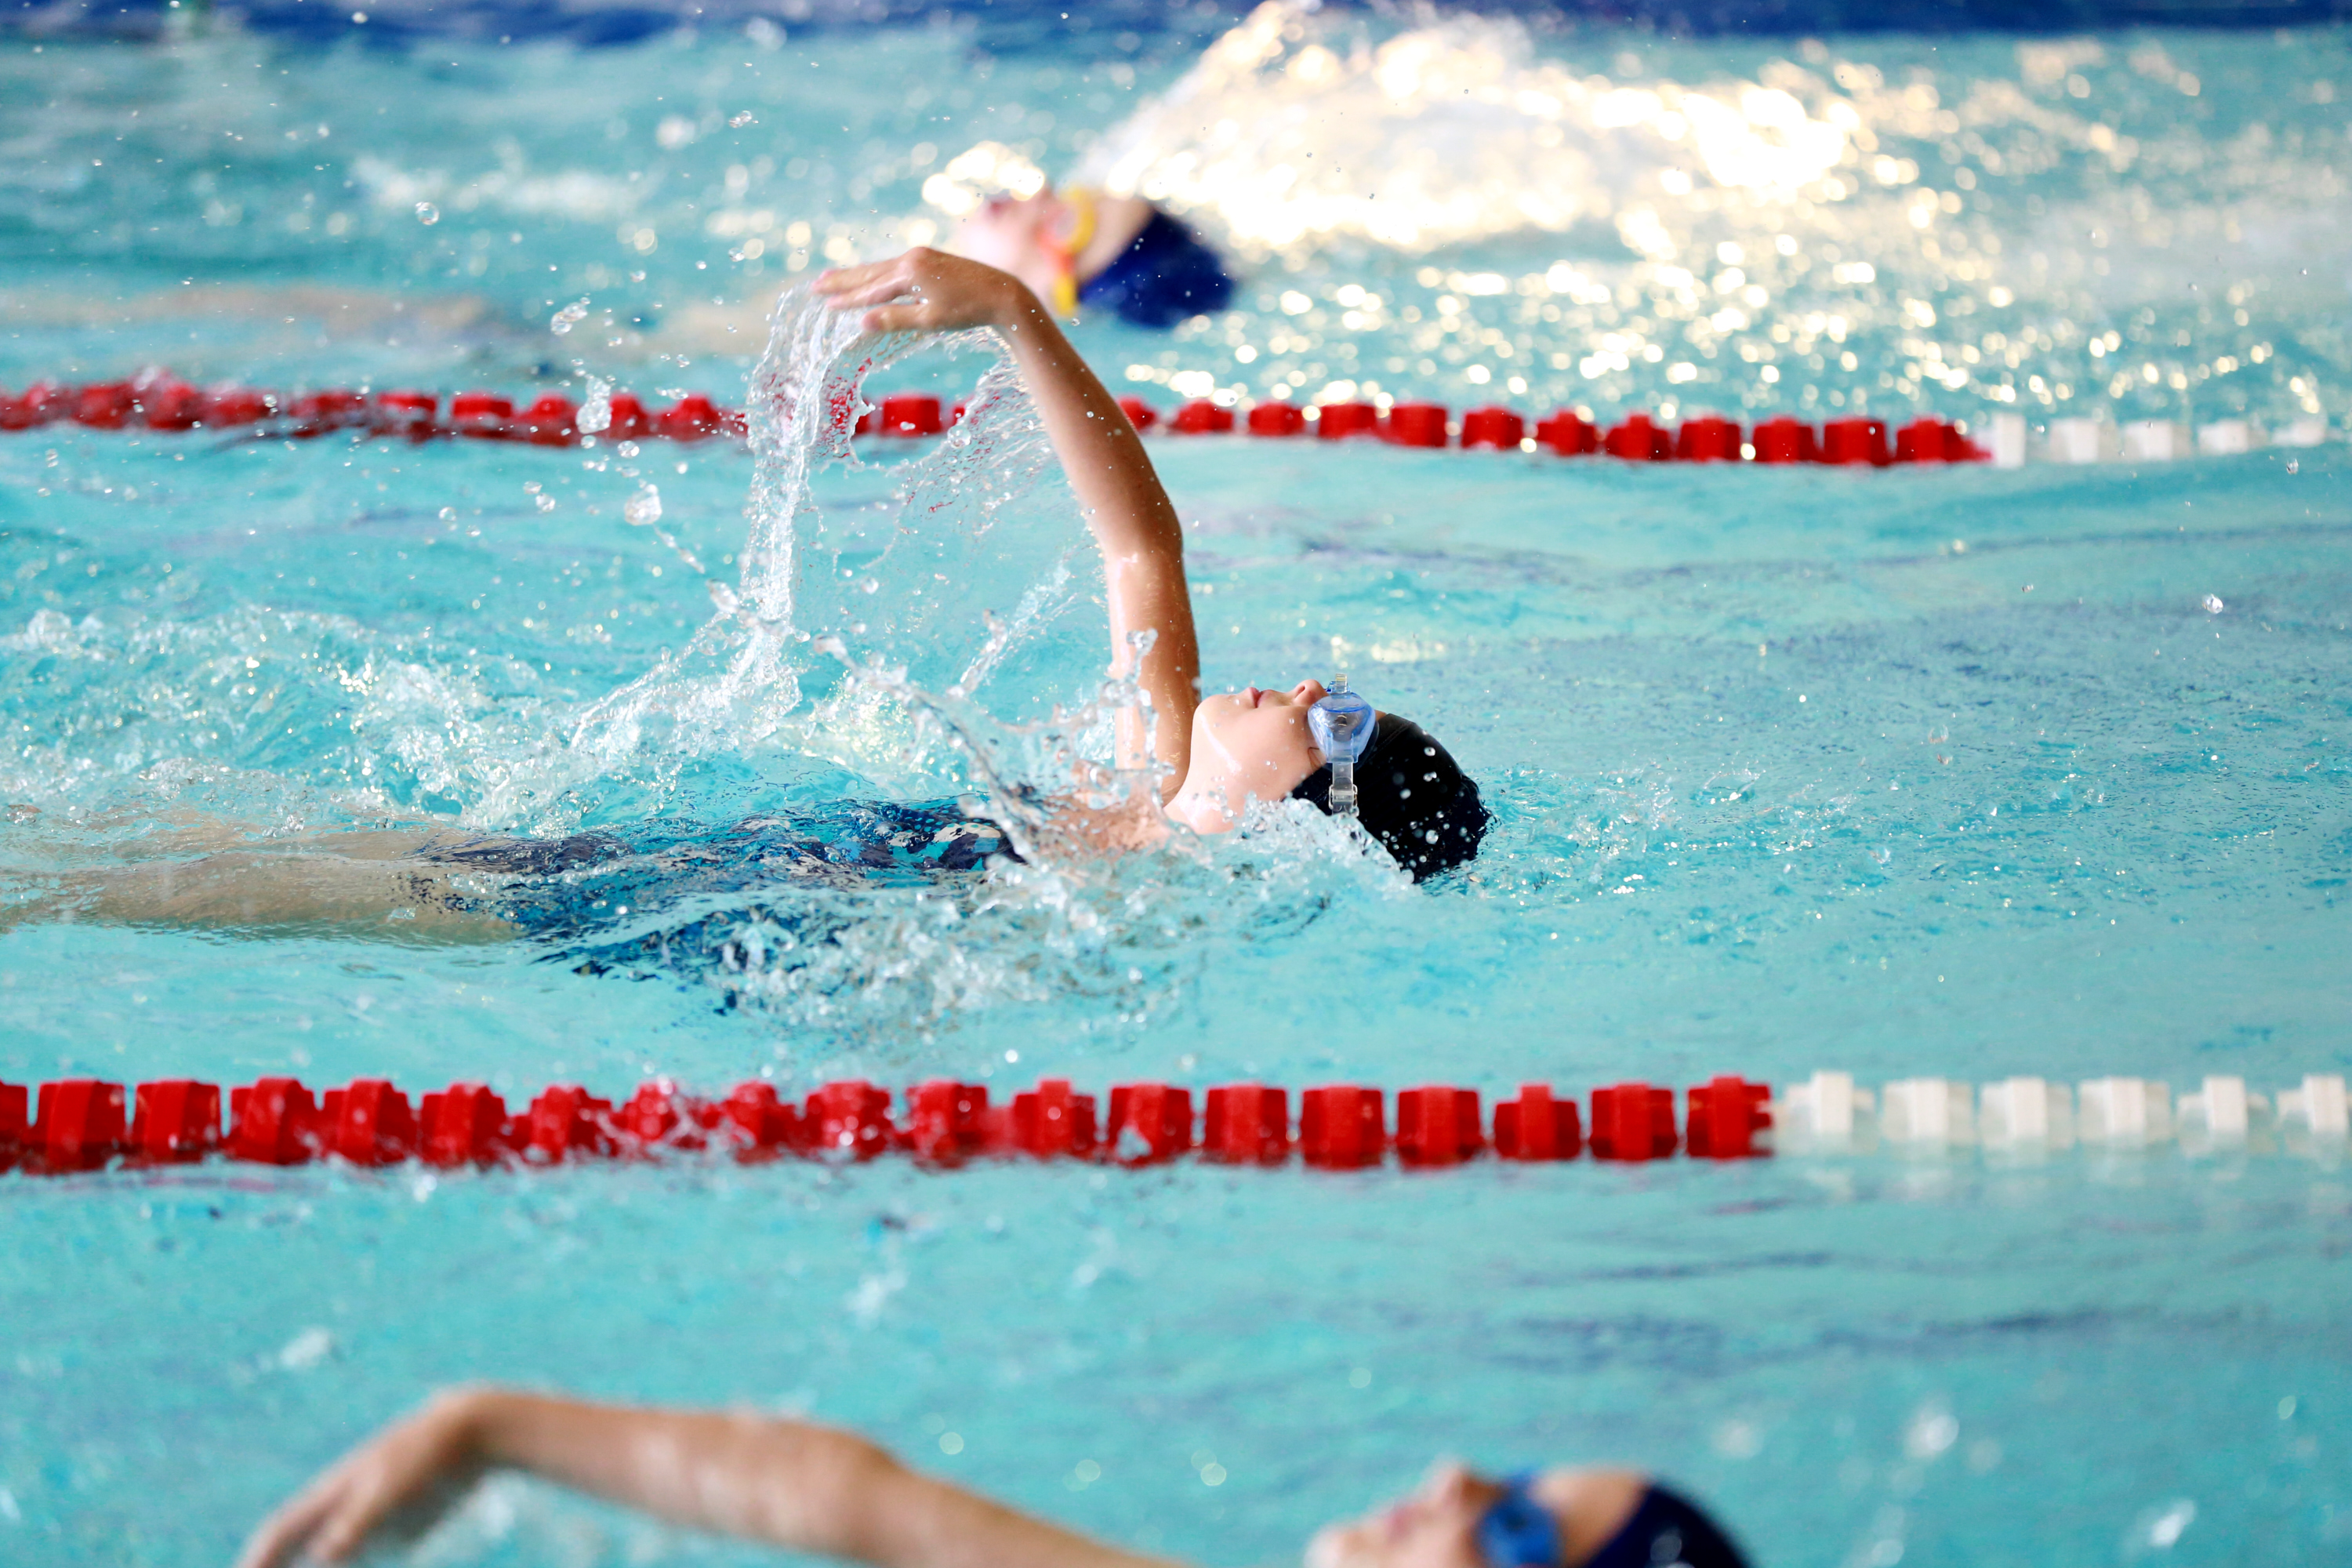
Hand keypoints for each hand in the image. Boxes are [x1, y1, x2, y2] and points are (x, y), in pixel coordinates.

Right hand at [236, 1389, 490, 1567]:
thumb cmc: (425, 1455)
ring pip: (323, 1552)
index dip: (257, 1557)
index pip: (280, 1530)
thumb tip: (321, 1556)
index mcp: (331, 1492)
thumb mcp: (391, 1489)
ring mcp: (365, 1516)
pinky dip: (344, 1567)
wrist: (467, 1433)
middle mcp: (341, 1506)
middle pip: (295, 1544)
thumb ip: (358, 1522)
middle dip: (273, 1567)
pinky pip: (358, 1555)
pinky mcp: (394, 1526)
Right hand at [812, 248, 1032, 335]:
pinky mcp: (930, 259)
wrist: (1002, 293)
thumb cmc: (968, 311)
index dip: (847, 300)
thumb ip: (895, 319)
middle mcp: (912, 258)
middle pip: (869, 272)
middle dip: (842, 281)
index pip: (871, 290)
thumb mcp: (930, 320)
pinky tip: (870, 275)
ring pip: (881, 268)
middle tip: (815, 286)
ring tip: (833, 278)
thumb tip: (861, 322)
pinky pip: (894, 267)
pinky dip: (876, 273)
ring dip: (856, 274)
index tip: (825, 306)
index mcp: (910, 272)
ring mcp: (921, 256)